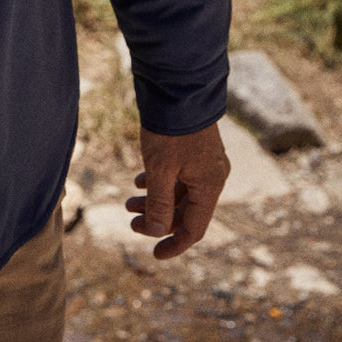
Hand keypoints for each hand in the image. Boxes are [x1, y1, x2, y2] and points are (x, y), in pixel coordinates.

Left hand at [125, 122, 229, 258]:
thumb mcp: (160, 169)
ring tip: (129, 201)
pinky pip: (179, 176)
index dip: (174, 244)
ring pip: (180, 192)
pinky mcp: (195, 149)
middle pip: (186, 211)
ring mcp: (205, 162)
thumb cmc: (170, 130)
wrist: (178, 87)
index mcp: (210, 186)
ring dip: (155, 200)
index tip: (154, 254)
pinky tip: (139, 180)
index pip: (195, 228)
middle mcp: (212, 176)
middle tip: (131, 220)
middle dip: (158, 219)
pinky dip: (160, 182)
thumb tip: (158, 231)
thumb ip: (160, 203)